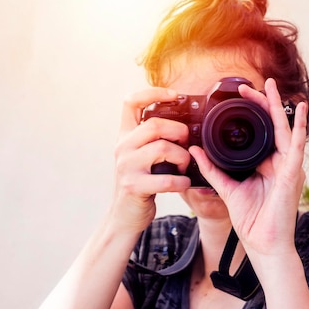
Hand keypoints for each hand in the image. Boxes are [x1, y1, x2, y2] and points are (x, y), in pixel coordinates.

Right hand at [110, 87, 191, 231]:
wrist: (124, 216)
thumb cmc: (142, 183)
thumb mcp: (142, 156)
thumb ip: (154, 139)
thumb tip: (186, 126)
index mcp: (125, 136)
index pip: (131, 102)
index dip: (152, 92)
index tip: (174, 95)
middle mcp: (122, 147)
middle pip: (155, 125)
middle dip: (179, 132)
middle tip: (187, 144)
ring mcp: (126, 166)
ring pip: (163, 148)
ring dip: (183, 158)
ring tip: (184, 168)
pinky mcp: (134, 186)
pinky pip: (166, 179)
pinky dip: (181, 181)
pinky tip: (183, 183)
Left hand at [189, 78, 307, 258]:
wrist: (264, 244)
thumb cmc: (252, 220)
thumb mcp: (227, 189)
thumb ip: (212, 169)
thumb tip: (194, 150)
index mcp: (268, 165)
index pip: (262, 132)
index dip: (253, 113)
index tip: (240, 98)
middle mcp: (280, 162)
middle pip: (273, 126)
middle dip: (263, 104)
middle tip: (252, 85)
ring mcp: (288, 167)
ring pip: (285, 130)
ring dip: (278, 108)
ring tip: (271, 87)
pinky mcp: (292, 175)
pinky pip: (296, 147)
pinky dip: (299, 128)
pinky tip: (298, 112)